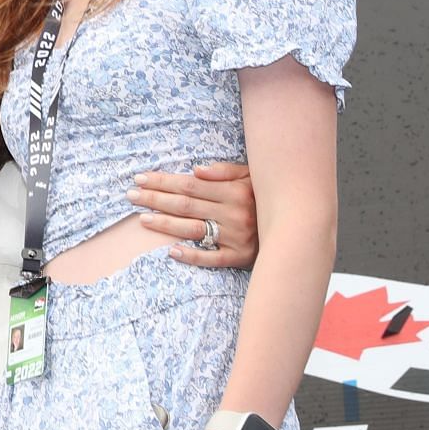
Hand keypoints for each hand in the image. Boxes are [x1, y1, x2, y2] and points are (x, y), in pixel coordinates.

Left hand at [130, 162, 257, 268]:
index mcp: (235, 190)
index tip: (141, 178)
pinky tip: (171, 251)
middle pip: (186, 205)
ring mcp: (236, 237)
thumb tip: (196, 170)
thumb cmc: (267, 197)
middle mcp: (234, 213)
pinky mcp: (240, 257)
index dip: (163, 181)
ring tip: (142, 219)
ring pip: (193, 230)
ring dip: (165, 224)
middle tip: (131, 195)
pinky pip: (211, 259)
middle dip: (155, 199)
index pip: (189, 185)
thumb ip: (226, 170)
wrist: (298, 226)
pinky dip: (191, 255)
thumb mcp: (252, 176)